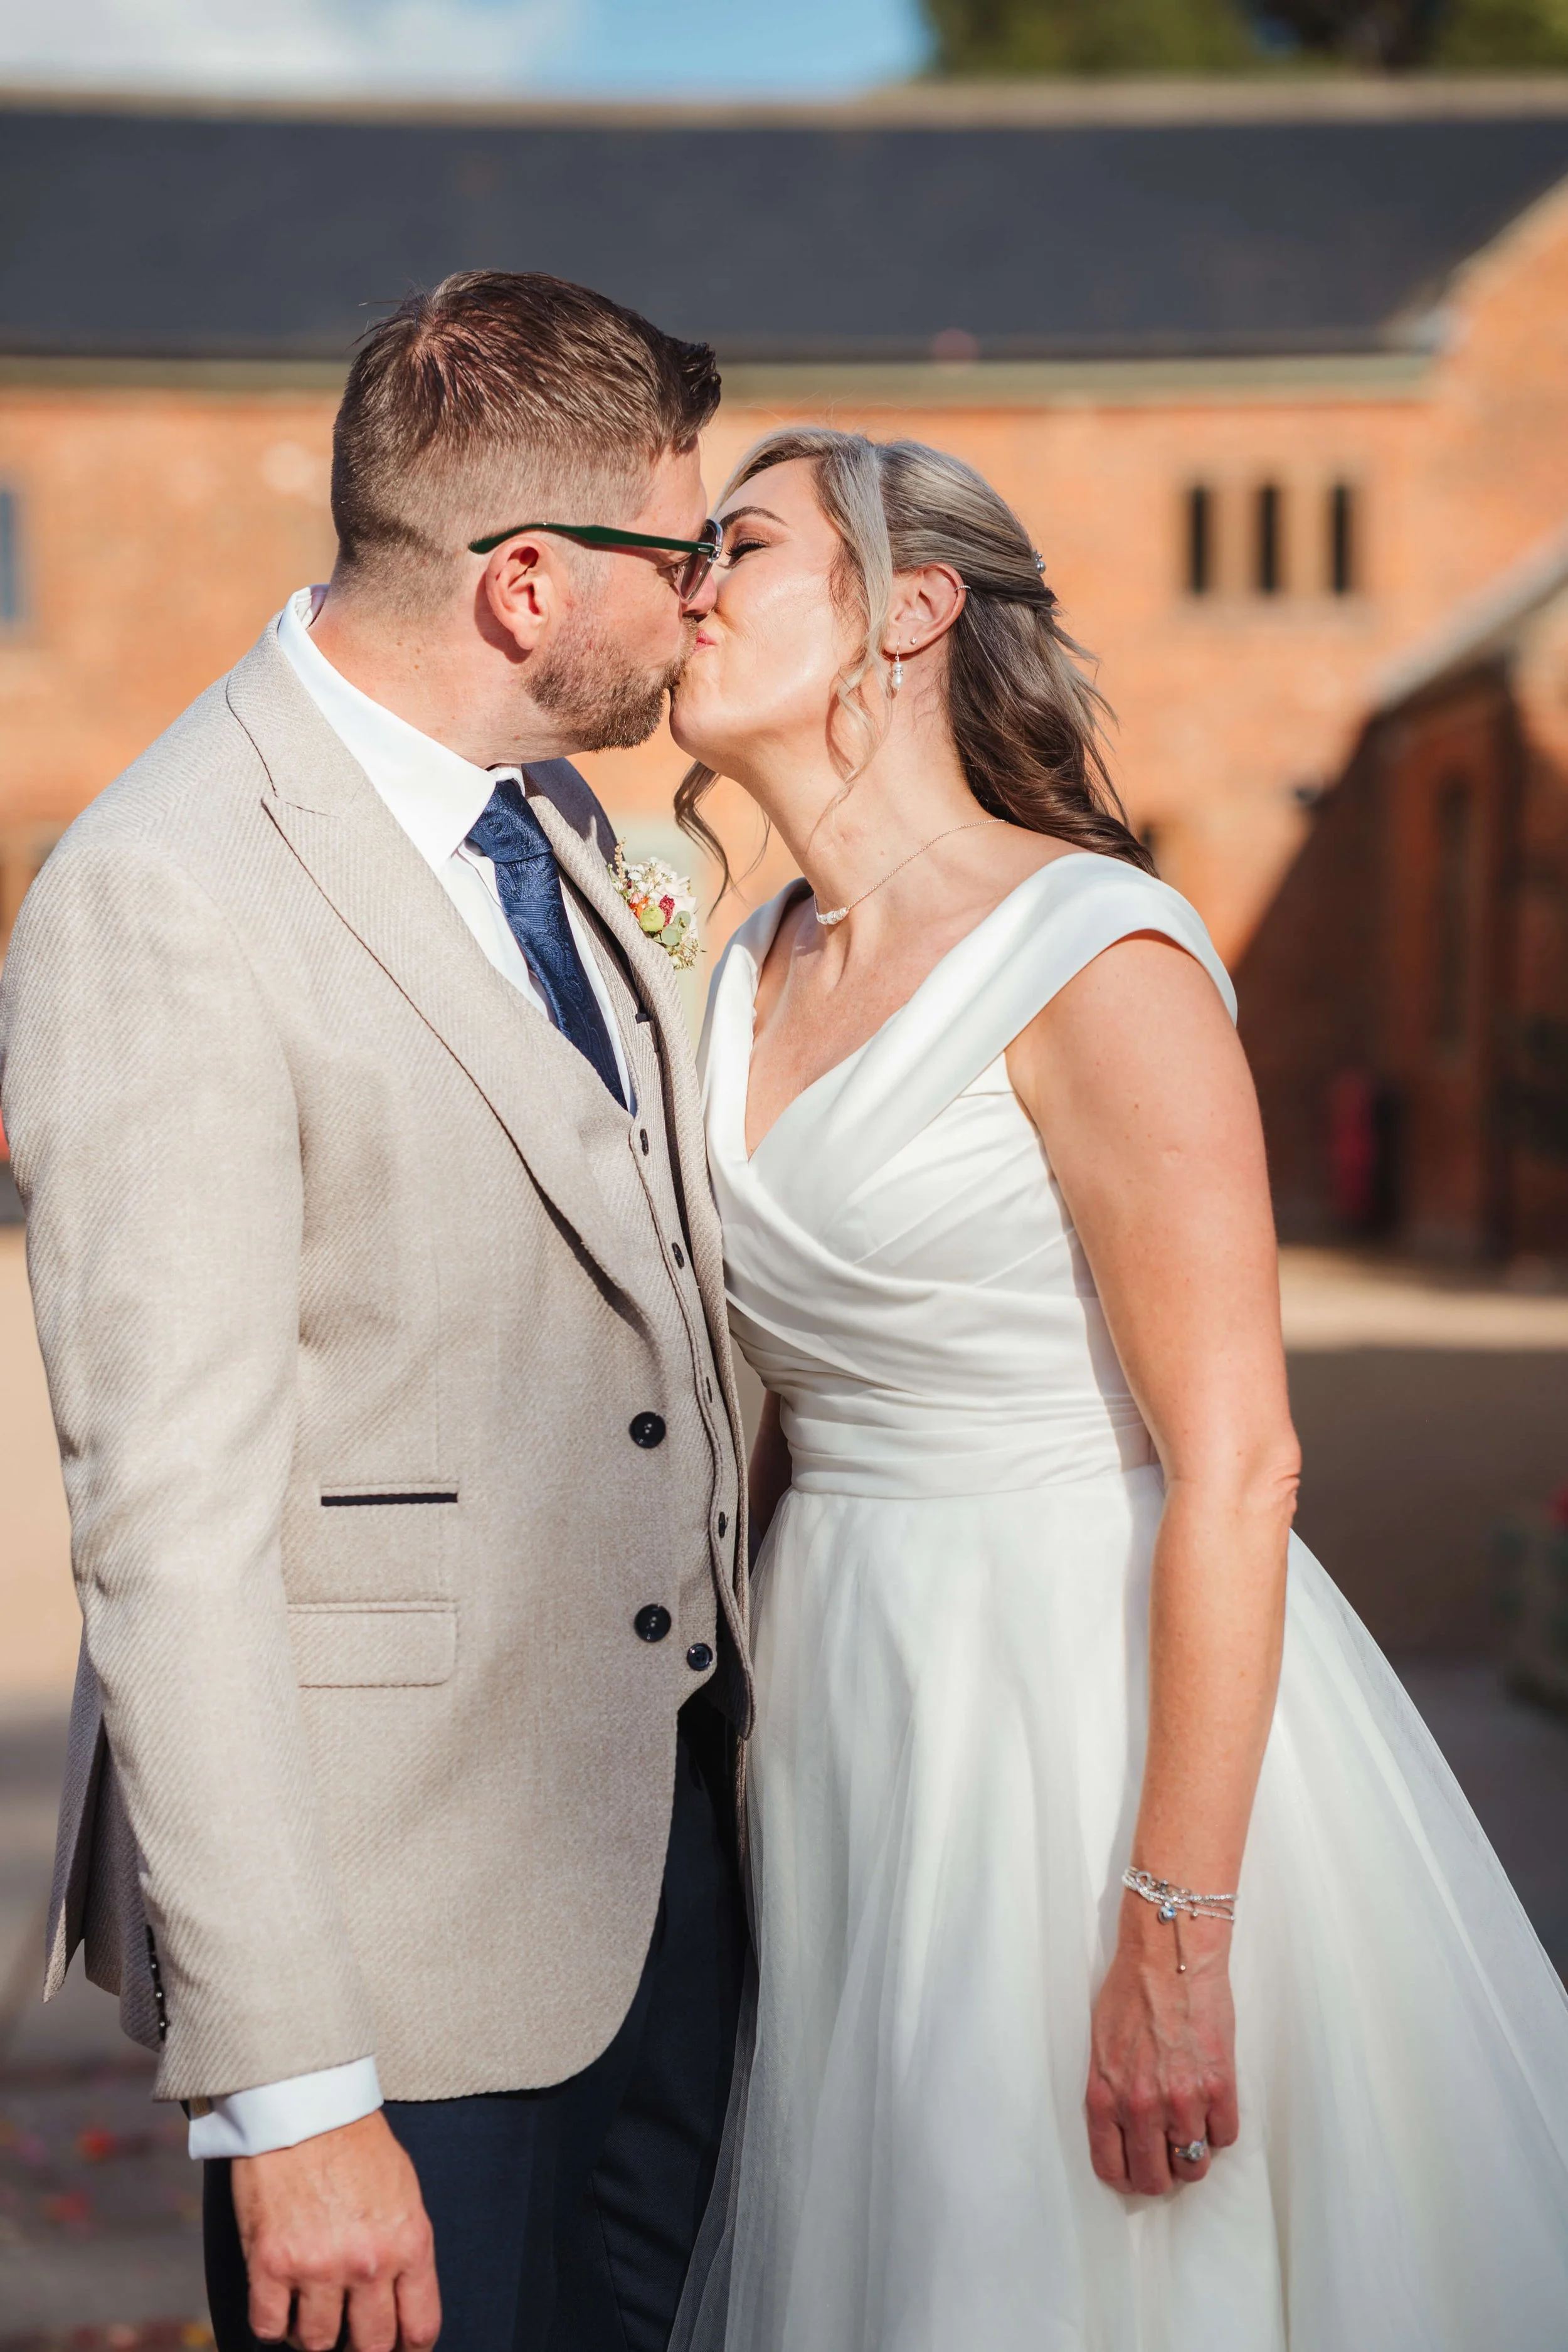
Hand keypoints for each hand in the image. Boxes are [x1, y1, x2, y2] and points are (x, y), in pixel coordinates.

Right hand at [231, 2109, 439, 2351]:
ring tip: (312, 2307)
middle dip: (362, 2346)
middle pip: (371, 2347)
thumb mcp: (404, 2192)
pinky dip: (272, 2323)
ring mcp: (317, 2266)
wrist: (305, 2103)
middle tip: (351, 2333)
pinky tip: (278, 2301)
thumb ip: (405, 2249)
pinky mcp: (270, 2264)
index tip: (398, 2348)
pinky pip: (268, 2328)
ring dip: (314, 2332)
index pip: (420, 2328)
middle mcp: (367, 2263)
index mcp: (409, 2243)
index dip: (409, 2348)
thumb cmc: (356, 2143)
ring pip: (317, 2343)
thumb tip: (403, 2300)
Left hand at [1085, 1897, 1239, 2197]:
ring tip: (1192, 2126)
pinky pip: (1225, 2136)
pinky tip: (1211, 2103)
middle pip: (1155, 2179)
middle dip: (1162, 2174)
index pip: (1113, 2169)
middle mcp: (1141, 2107)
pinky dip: (1219, 2127)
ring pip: (1195, 2165)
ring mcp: (1182, 2100)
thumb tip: (1123, 2128)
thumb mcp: (1101, 2046)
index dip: (1128, 2176)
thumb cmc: (1131, 1991)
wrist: (1168, 1956)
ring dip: (1194, 2152)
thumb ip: (1110, 2093)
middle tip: (1168, 2156)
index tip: (1137, 2168)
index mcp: (1105, 2097)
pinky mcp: (1218, 2087)